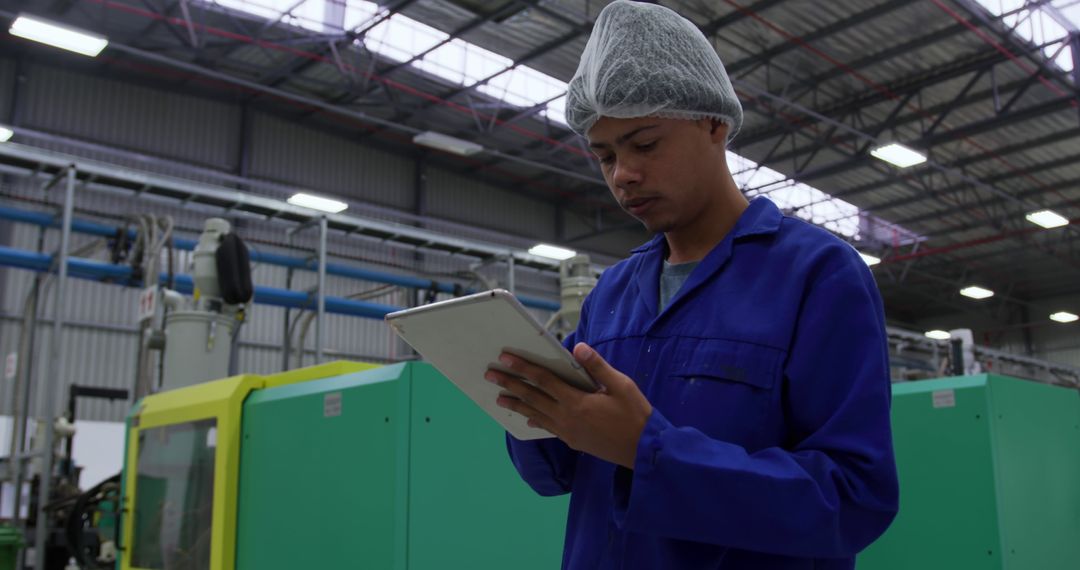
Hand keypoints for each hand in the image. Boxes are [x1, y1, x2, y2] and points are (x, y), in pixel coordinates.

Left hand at [485, 343, 652, 468]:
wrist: (644, 450)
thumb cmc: (635, 414)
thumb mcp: (621, 385)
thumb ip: (597, 367)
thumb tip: (578, 347)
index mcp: (576, 401)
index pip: (543, 380)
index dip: (523, 367)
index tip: (505, 358)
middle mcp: (566, 417)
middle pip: (533, 397)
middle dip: (510, 385)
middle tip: (490, 376)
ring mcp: (568, 431)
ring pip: (536, 414)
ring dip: (517, 405)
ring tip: (499, 398)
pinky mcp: (573, 441)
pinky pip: (548, 428)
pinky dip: (535, 421)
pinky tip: (527, 419)